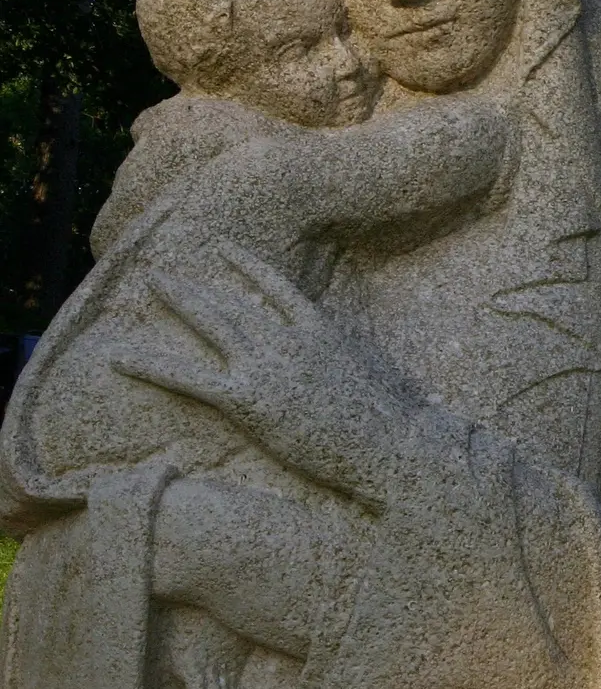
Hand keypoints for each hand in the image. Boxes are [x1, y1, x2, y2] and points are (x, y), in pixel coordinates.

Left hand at [111, 240, 411, 504]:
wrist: (386, 441)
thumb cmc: (392, 414)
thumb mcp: (372, 366)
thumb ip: (346, 349)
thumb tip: (339, 343)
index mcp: (319, 329)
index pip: (275, 287)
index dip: (246, 266)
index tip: (222, 247)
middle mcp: (286, 339)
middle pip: (234, 303)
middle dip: (198, 286)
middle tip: (163, 270)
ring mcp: (265, 366)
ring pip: (212, 324)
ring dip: (179, 300)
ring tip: (152, 281)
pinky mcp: (247, 399)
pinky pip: (188, 378)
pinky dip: (152, 366)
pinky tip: (121, 358)